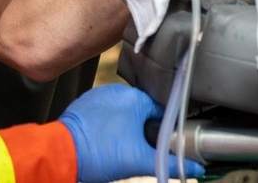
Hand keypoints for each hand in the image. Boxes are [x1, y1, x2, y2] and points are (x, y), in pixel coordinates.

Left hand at [59, 84, 204, 182]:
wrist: (62, 153)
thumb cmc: (99, 153)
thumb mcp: (140, 160)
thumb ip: (169, 163)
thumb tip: (195, 168)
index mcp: (134, 97)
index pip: (162, 111)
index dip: (167, 130)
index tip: (167, 144)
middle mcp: (116, 90)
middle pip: (143, 111)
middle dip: (146, 130)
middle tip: (143, 150)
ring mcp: (99, 95)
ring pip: (124, 112)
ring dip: (128, 127)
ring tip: (125, 147)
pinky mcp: (85, 103)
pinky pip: (106, 112)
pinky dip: (111, 125)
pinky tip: (110, 141)